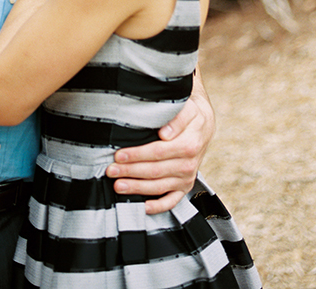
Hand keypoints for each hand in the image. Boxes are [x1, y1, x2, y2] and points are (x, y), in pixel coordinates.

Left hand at [106, 81, 215, 213]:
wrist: (203, 127)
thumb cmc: (191, 116)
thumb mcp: (187, 110)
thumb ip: (177, 119)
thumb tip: (165, 133)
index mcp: (188, 145)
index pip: (158, 152)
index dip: (137, 155)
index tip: (119, 155)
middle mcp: (188, 165)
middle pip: (155, 171)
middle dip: (130, 172)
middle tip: (111, 171)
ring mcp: (186, 178)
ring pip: (159, 187)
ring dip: (137, 188)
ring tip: (118, 186)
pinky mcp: (184, 187)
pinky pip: (171, 201)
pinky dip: (157, 206)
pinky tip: (142, 206)